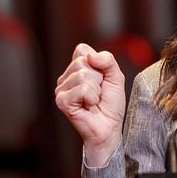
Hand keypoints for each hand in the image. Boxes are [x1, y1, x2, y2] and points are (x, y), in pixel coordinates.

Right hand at [55, 43, 126, 165]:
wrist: (109, 127)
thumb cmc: (111, 103)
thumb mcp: (116, 76)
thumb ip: (108, 60)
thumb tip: (90, 56)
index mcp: (76, 69)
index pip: (82, 50)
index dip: (98, 63)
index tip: (102, 79)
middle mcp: (65, 77)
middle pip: (83, 62)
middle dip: (99, 78)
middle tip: (98, 93)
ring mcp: (61, 89)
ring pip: (83, 76)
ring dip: (96, 90)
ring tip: (94, 101)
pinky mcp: (62, 101)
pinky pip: (82, 89)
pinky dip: (92, 98)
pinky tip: (89, 106)